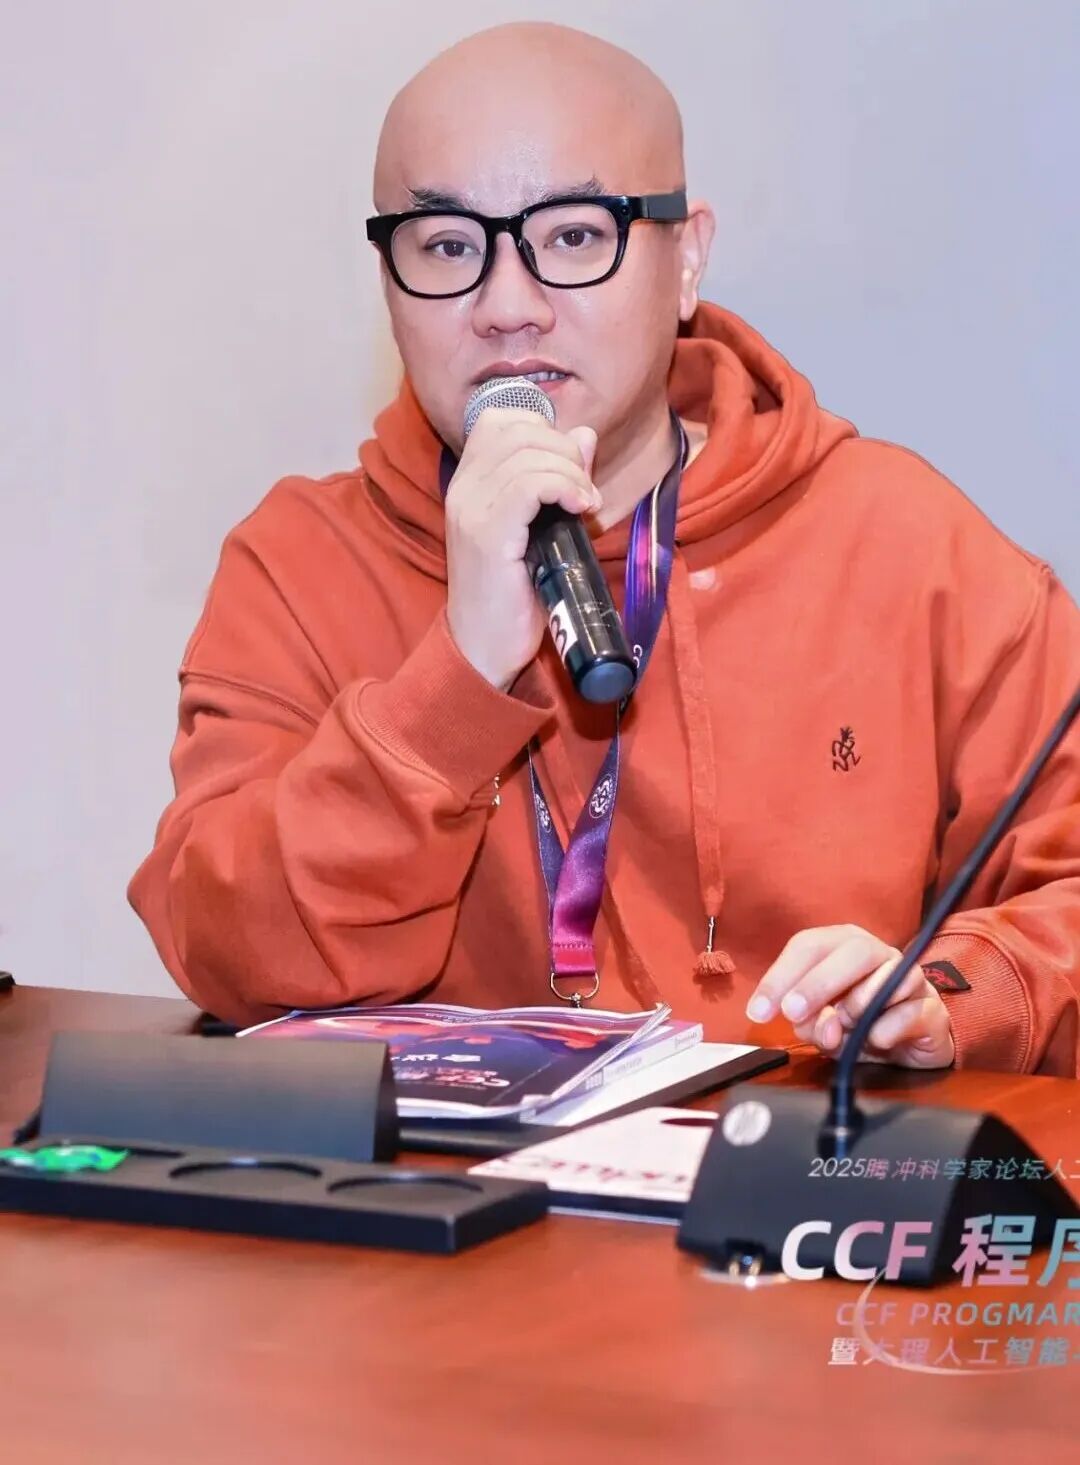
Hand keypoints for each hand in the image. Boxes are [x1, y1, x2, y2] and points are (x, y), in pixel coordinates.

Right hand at [444, 409, 599, 690]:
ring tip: (586, 504)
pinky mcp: (488, 535)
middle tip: (584, 490)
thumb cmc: (513, 594)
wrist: (484, 649)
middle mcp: (462, 489)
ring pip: (530, 455)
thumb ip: (556, 478)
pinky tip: (581, 509)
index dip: (545, 430)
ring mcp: (471, 510)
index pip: (501, 420)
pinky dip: (565, 488)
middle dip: (565, 451)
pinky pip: (531, 485)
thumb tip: (584, 435)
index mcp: (467, 483)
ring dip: (571, 473)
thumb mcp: (538, 528)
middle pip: (520, 430)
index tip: (570, 467)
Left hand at [745, 925, 954, 1067]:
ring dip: (857, 1008)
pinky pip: (909, 1012)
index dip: (780, 976)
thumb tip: (816, 1024)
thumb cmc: (859, 1028)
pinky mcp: (933, 1006)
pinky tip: (878, 1040)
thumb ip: (812, 1023)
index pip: (807, 946)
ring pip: (884, 977)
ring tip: (848, 1028)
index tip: (759, 1011)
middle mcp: (877, 953)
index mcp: (841, 946)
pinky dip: (886, 1030)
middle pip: (850, 950)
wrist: (909, 1052)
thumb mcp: (824, 1027)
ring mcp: (910, 976)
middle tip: (794, 1013)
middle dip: (817, 982)